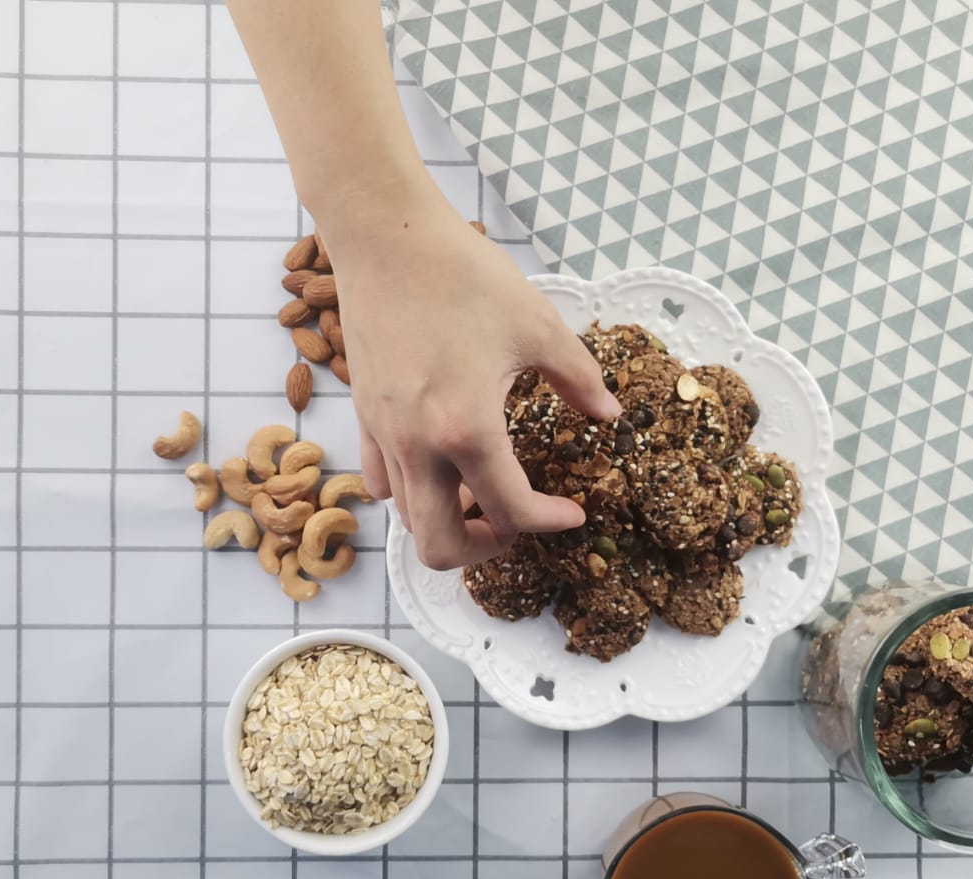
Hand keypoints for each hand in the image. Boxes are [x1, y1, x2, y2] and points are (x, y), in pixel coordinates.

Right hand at [321, 185, 620, 570]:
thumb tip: (609, 414)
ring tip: (483, 495)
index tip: (574, 513)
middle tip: (515, 523)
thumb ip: (580, 379)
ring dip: (448, 522)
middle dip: (483, 549)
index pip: (510, 510)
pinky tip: (441, 465)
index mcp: (466, 428)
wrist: (385, 235)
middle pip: (439, 546)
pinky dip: (412, 491)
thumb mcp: (538, 327)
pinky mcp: (363, 415)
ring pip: (407, 519)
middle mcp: (417, 445)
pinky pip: (381, 480)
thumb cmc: (463, 275)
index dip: (549, 523)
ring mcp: (383, 434)